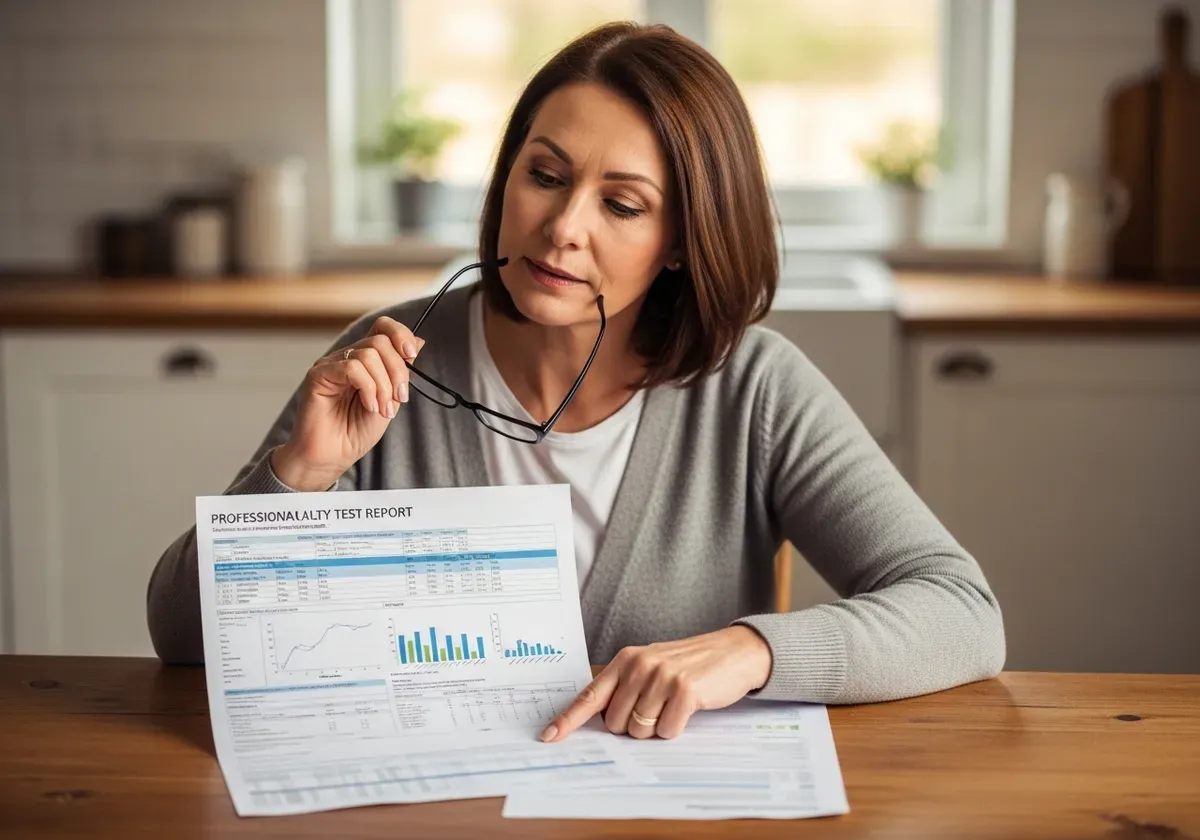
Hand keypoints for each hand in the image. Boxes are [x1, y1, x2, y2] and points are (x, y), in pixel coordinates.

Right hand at [271, 317, 424, 491]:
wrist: (332, 456)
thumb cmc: (356, 431)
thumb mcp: (390, 399)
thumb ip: (400, 372)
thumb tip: (419, 341)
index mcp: (365, 360)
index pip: (382, 327)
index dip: (401, 334)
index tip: (411, 354)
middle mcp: (347, 357)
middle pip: (380, 341)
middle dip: (398, 371)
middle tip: (399, 399)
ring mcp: (332, 364)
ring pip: (368, 354)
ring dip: (383, 385)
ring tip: (382, 409)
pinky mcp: (318, 375)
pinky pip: (351, 368)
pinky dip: (368, 388)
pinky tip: (368, 405)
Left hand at [541, 626, 771, 741]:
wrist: (733, 652)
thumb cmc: (689, 665)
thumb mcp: (651, 667)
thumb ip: (625, 688)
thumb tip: (603, 723)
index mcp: (625, 660)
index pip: (590, 696)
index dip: (569, 720)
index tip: (549, 736)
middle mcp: (639, 666)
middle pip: (616, 724)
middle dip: (633, 727)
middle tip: (656, 709)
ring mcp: (661, 677)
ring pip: (639, 731)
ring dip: (656, 729)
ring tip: (673, 706)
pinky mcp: (684, 691)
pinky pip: (667, 731)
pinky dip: (676, 729)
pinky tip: (687, 710)